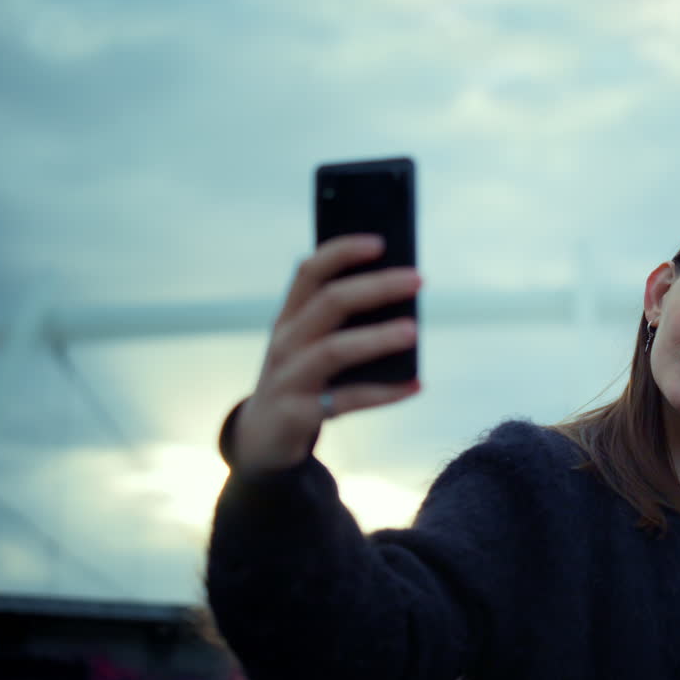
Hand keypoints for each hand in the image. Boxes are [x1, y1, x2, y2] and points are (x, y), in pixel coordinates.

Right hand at [231, 234, 421, 472]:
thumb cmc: (301, 379)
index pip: (310, 272)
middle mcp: (285, 342)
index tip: (380, 242)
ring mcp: (289, 378)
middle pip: (329, 303)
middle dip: (376, 287)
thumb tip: (402, 302)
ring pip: (335, 350)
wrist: (261, 438)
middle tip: (417, 279)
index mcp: (289, 317)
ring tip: (414, 331)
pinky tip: (416, 384)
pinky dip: (385, 393)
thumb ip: (342, 322)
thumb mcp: (309, 345)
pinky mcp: (298, 414)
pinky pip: (347, 401)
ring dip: (377, 338)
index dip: (342, 252)